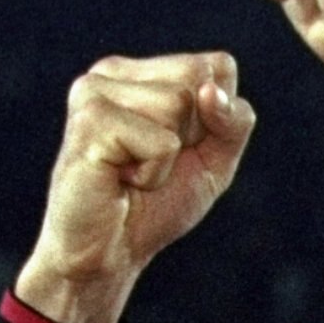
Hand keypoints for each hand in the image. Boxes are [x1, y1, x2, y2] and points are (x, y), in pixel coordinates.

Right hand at [13, 53, 256, 322]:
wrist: (109, 255)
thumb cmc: (155, 205)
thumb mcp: (215, 162)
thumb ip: (233, 121)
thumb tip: (210, 91)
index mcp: (140, 72)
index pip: (217, 67)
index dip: (216, 120)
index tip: (178, 150)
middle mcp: (112, 71)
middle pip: (199, 82)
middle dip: (193, 138)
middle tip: (150, 165)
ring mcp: (94, 91)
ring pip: (179, 105)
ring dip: (168, 158)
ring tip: (133, 173)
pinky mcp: (90, 122)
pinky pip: (161, 143)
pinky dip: (153, 174)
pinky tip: (121, 180)